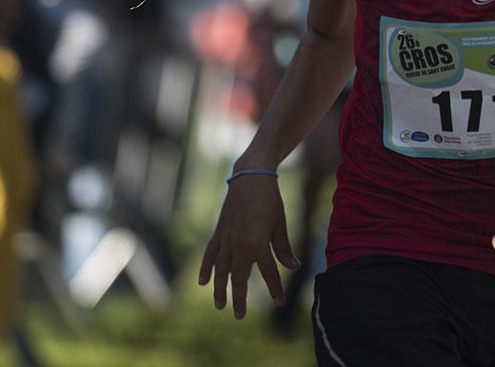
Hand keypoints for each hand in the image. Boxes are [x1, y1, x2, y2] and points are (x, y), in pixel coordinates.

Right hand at [198, 173, 299, 319]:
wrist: (250, 177)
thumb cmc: (270, 199)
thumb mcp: (280, 223)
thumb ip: (283, 248)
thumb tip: (293, 267)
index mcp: (258, 244)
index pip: (268, 273)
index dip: (274, 288)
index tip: (279, 301)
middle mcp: (239, 245)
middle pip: (238, 278)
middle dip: (239, 298)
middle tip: (239, 316)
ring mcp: (226, 239)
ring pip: (220, 270)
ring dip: (219, 289)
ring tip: (220, 305)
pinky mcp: (218, 232)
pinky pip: (210, 254)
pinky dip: (205, 268)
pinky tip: (202, 282)